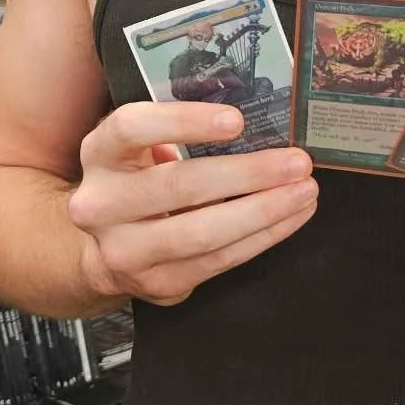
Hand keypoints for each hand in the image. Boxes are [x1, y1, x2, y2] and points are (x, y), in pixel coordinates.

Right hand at [67, 102, 317, 306]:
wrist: (105, 251)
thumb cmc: (137, 182)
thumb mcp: (140, 150)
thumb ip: (182, 134)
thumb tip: (261, 123)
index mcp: (99, 154)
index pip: (132, 128)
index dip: (184, 121)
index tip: (237, 120)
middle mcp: (101, 204)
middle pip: (179, 185)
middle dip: (248, 173)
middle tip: (297, 162)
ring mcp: (125, 251)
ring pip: (203, 232)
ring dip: (264, 211)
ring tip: (304, 192)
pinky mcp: (157, 283)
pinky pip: (219, 260)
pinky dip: (262, 237)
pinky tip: (290, 217)